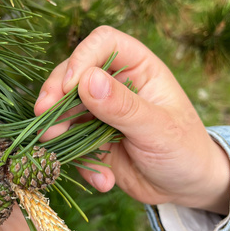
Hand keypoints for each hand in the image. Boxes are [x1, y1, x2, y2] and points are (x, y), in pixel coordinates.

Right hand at [35, 26, 229, 214]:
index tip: (69, 86)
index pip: (102, 43)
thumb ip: (123, 106)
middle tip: (44, 115)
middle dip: (55, 95)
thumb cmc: (184, 149)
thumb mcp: (158, 128)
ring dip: (56, 127)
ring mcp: (99, 112)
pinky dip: (78, 161)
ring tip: (55, 146)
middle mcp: (114, 84)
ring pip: (62, 107)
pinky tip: (104, 180)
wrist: (185, 187)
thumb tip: (86, 80)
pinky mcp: (89, 138)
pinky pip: (70, 143)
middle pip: (72, 73)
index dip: (81, 58)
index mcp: (137, 67)